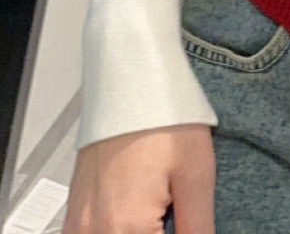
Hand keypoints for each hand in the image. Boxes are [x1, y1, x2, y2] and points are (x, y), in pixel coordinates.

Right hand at [62, 124, 215, 233]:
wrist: (131, 88)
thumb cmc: (164, 122)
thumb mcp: (197, 177)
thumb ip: (198, 227)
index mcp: (127, 227)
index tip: (190, 229)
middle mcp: (95, 230)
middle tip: (178, 221)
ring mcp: (79, 224)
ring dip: (139, 233)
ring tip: (161, 220)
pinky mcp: (75, 214)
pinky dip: (116, 233)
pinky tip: (138, 223)